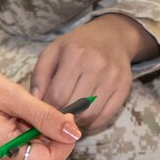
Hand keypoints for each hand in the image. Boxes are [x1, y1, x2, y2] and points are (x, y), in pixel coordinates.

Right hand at [0, 61, 81, 159]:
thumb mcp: (12, 95)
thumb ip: (45, 116)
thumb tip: (73, 132)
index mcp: (1, 151)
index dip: (63, 141)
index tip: (66, 117)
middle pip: (39, 156)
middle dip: (47, 132)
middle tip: (39, 105)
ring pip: (28, 149)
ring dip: (33, 128)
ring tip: (18, 105)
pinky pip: (15, 145)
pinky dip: (21, 129)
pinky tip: (11, 111)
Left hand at [29, 14, 158, 131]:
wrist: (112, 36)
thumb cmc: (77, 45)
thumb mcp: (53, 52)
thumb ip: (39, 76)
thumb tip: (35, 102)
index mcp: (75, 54)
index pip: (57, 95)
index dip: (48, 107)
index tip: (45, 109)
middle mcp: (96, 65)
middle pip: (74, 107)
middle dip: (61, 116)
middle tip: (56, 116)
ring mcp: (113, 77)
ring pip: (90, 115)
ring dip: (77, 122)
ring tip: (70, 117)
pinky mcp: (124, 88)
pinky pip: (106, 117)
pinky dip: (92, 123)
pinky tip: (84, 117)